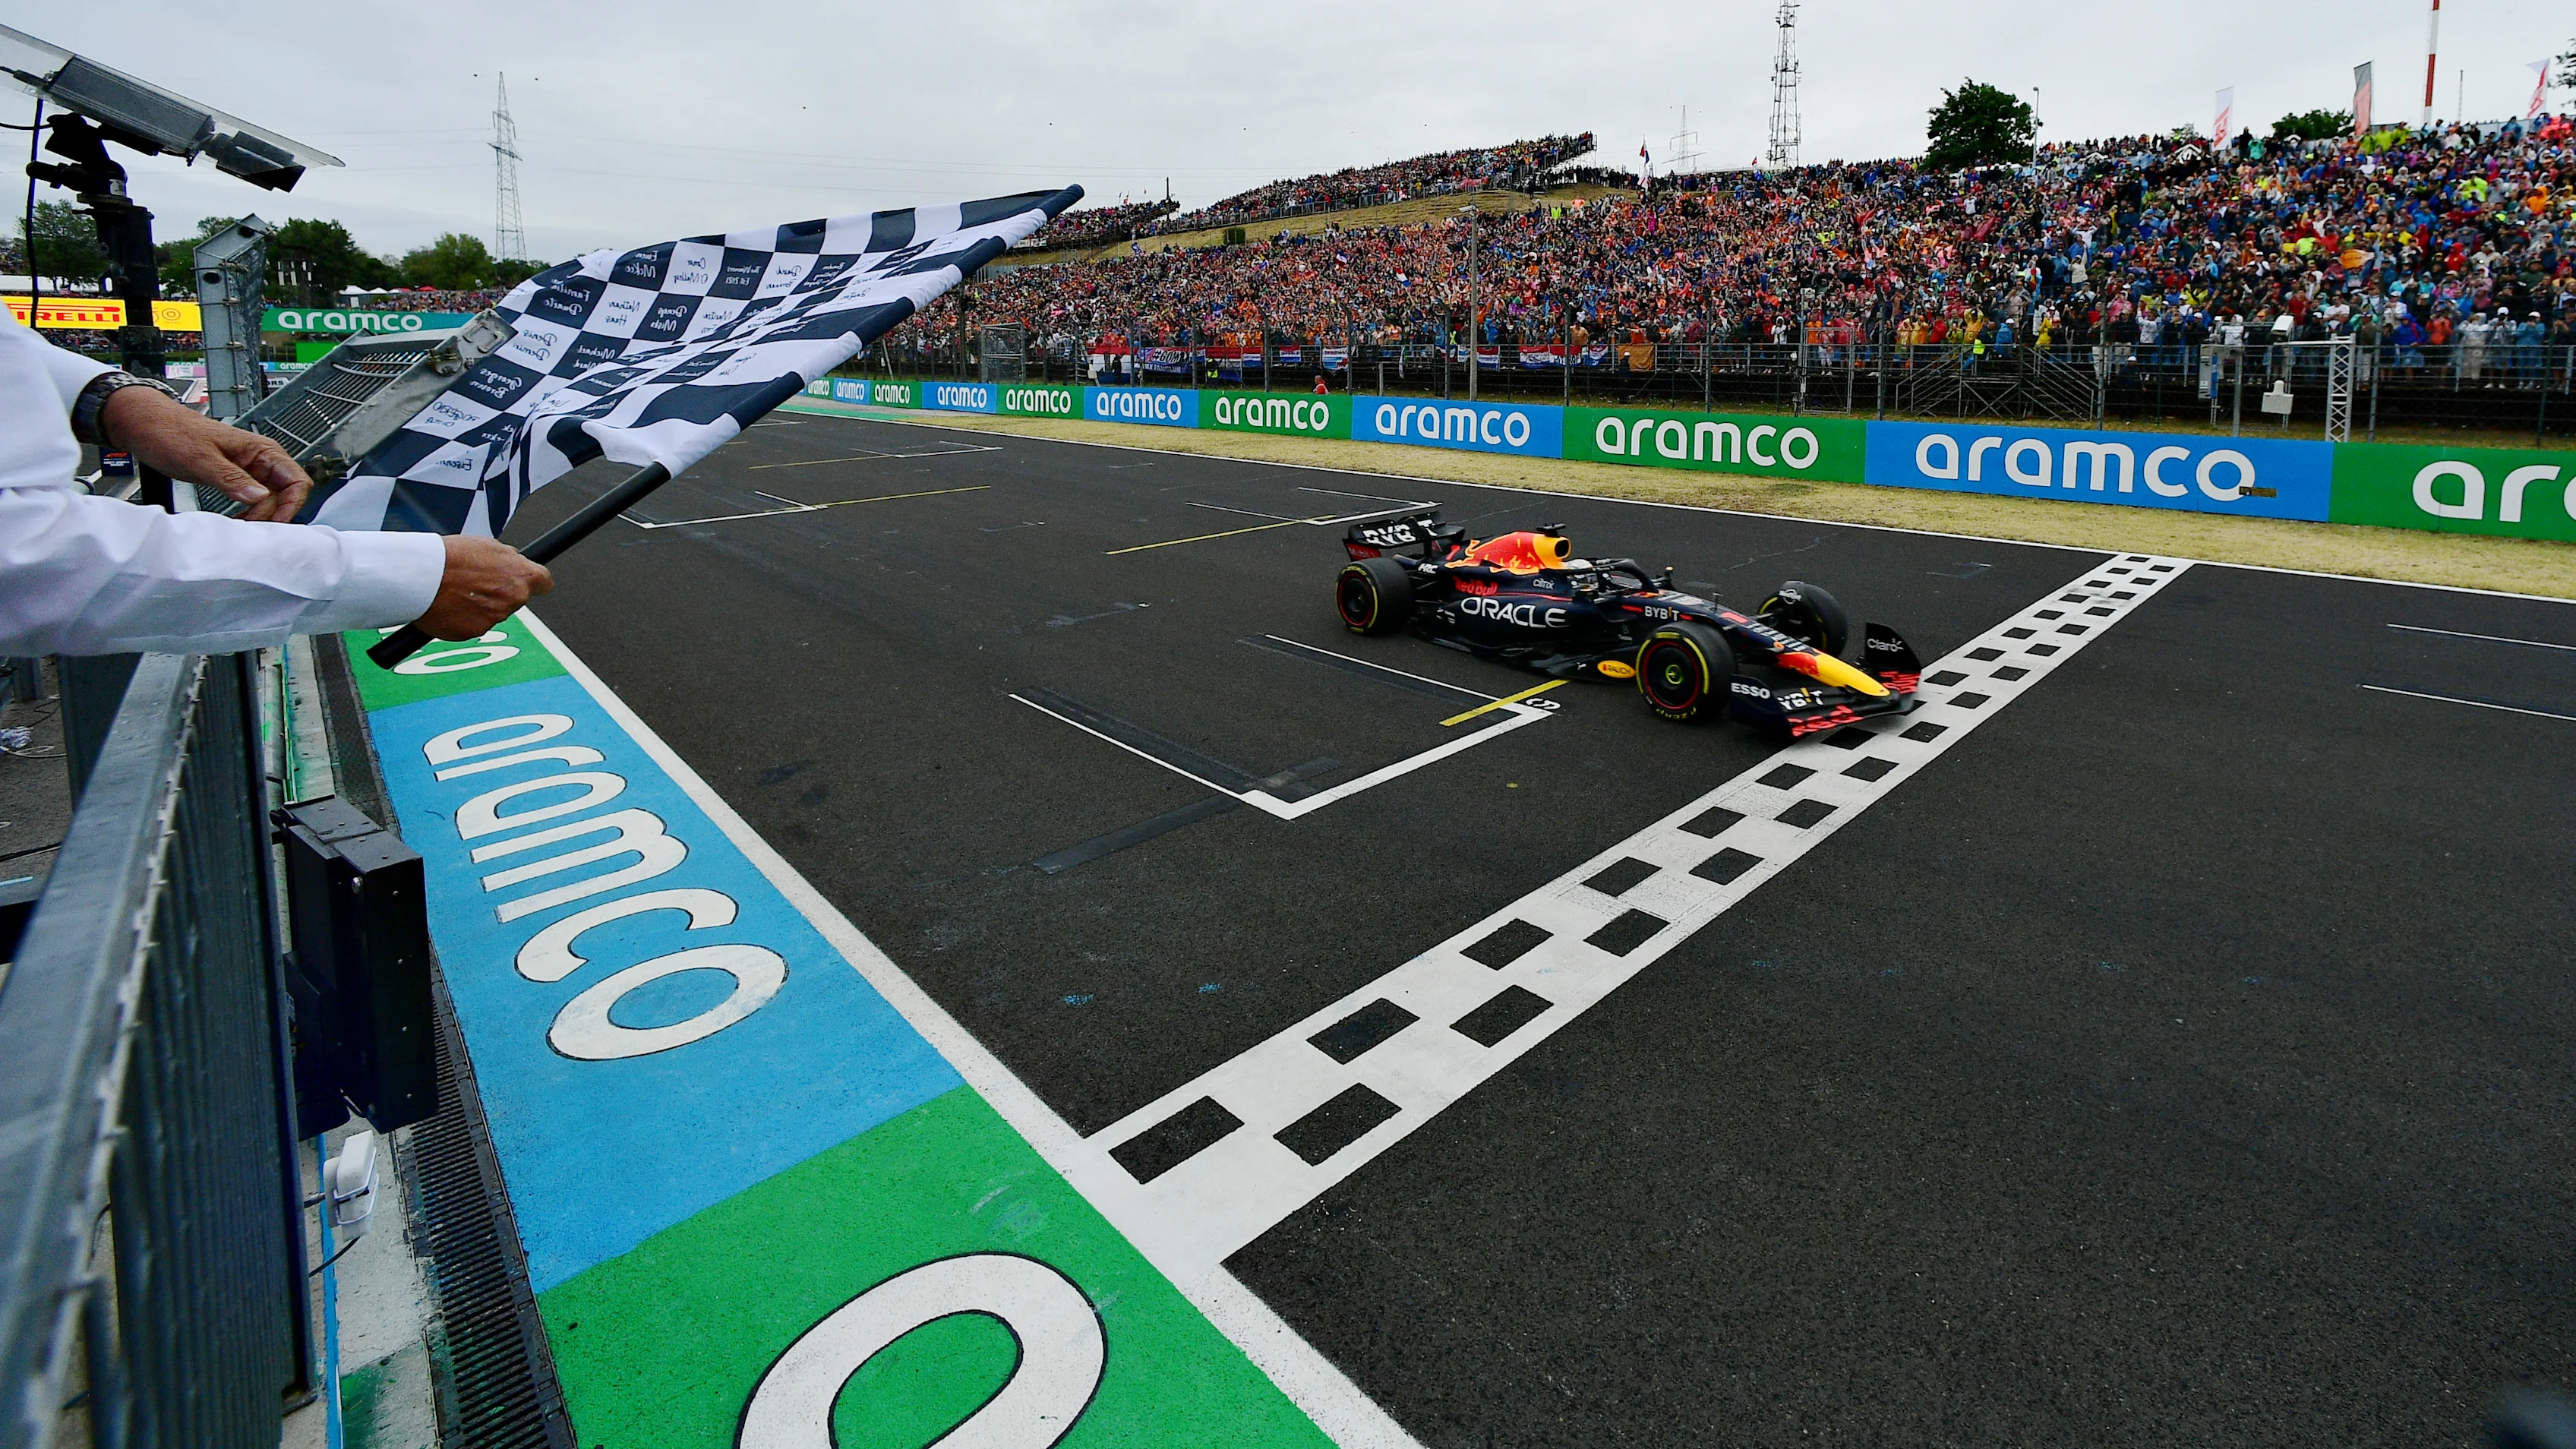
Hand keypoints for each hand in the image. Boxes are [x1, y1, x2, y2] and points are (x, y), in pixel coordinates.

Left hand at [98, 384, 313, 521]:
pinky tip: (236, 520)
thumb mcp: (200, 458)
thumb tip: (261, 498)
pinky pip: (253, 500)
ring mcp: (249, 470)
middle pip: (287, 494)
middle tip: (251, 526)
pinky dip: (249, 513)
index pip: (297, 481)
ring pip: (271, 500)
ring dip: (262, 516)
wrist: (145, 424)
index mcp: (261, 450)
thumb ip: (231, 478)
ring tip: (242, 526)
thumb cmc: (170, 432)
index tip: (272, 522)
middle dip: (274, 513)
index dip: (290, 505)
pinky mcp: (235, 478)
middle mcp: (261, 460)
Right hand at [412, 536, 554, 639]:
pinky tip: (449, 604)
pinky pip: (474, 625)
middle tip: (476, 582)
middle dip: (501, 593)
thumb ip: (507, 558)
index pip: (544, 582)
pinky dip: (464, 618)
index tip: (528, 582)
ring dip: (481, 606)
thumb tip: (514, 561)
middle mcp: (514, 599)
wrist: (422, 575)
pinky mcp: (475, 631)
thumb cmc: (451, 556)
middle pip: (516, 598)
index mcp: (523, 575)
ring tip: (456, 590)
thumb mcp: (487, 545)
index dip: (535, 582)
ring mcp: (496, 618)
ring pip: (494, 613)